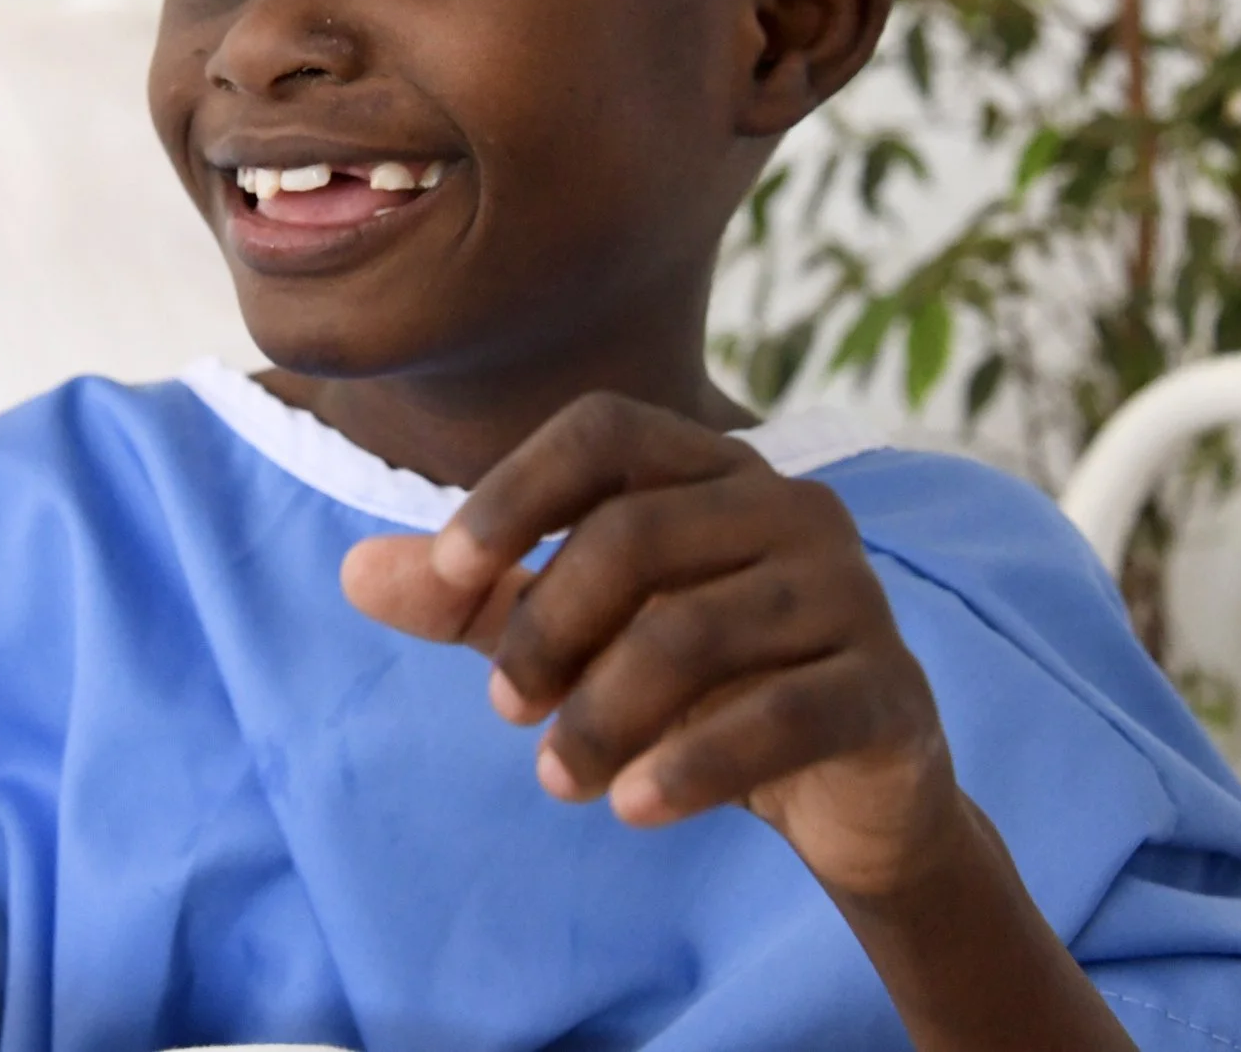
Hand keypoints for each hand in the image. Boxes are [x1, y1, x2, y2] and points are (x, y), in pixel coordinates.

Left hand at [342, 391, 966, 899]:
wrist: (845, 798)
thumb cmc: (697, 691)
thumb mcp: (574, 641)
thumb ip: (475, 604)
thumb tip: (353, 571)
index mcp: (715, 471)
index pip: (604, 431)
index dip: (516, 492)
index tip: (448, 573)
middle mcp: (792, 508)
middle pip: (636, 533)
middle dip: (547, 627)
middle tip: (504, 710)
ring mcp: (852, 592)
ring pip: (695, 631)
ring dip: (601, 715)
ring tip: (557, 778)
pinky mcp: (886, 688)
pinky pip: (779, 714)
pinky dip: (687, 765)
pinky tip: (631, 808)